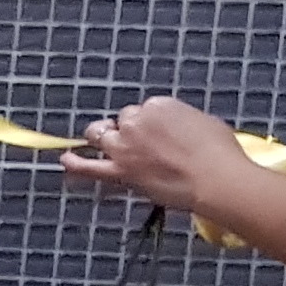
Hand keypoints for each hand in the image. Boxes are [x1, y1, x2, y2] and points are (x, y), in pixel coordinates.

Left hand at [63, 97, 252, 213]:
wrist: (216, 180)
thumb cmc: (219, 153)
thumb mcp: (203, 122)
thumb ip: (180, 122)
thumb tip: (176, 130)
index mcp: (159, 105)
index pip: (144, 110)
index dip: (150, 124)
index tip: (160, 134)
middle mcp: (136, 121)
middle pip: (123, 121)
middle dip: (130, 131)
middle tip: (145, 145)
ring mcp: (124, 147)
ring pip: (100, 136)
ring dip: (102, 139)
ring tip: (107, 146)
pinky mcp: (120, 171)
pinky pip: (89, 168)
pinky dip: (75, 164)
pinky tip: (66, 160)